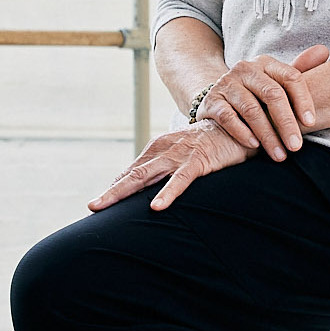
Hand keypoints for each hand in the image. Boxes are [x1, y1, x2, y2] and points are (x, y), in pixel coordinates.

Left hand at [89, 120, 252, 212]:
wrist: (237, 123)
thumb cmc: (208, 145)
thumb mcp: (181, 156)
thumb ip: (163, 170)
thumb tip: (144, 189)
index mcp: (157, 150)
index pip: (130, 173)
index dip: (114, 188)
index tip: (98, 205)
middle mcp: (162, 151)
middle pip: (131, 175)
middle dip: (110, 192)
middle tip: (92, 206)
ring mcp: (178, 155)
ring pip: (146, 176)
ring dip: (123, 191)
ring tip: (105, 206)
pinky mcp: (198, 161)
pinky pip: (181, 180)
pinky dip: (168, 193)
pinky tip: (156, 207)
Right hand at [192, 46, 329, 160]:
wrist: (217, 100)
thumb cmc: (255, 94)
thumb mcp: (275, 81)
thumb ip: (300, 69)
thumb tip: (324, 51)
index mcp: (266, 63)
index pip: (290, 77)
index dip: (303, 100)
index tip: (311, 123)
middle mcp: (245, 69)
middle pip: (272, 94)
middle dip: (286, 123)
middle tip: (296, 146)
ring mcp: (227, 84)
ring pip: (251, 109)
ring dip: (267, 135)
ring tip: (279, 154)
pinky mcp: (212, 101)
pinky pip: (228, 117)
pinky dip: (243, 133)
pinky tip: (254, 146)